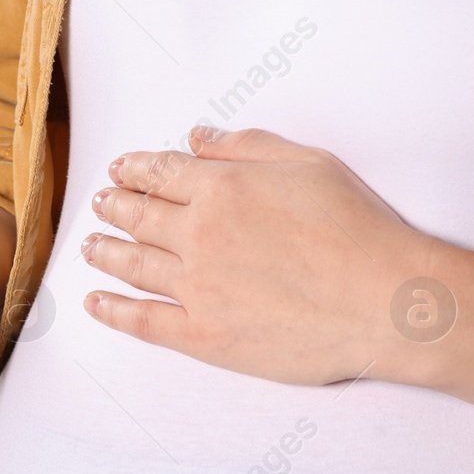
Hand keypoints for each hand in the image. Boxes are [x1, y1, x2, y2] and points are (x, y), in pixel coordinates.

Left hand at [80, 127, 427, 384]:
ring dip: (107, 253)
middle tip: (101, 205)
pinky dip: (114, 311)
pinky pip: (144, 322)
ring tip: (91, 248)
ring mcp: (197, 288)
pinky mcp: (204, 336)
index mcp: (221, 187)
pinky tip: (97, 303)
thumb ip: (247, 148)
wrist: (382, 301)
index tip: (121, 170)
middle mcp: (198, 234)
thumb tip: (199, 137)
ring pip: (133, 266)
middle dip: (115, 207)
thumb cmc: (358, 231)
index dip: (136, 169)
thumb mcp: (308, 164)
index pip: (163, 173)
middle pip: (140, 216)